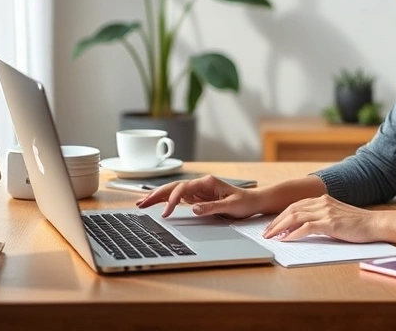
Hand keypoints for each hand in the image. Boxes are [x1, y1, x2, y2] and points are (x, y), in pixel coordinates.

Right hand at [136, 175, 262, 218]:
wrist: (254, 201)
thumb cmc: (245, 202)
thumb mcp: (230, 206)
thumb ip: (211, 207)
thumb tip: (193, 208)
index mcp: (207, 182)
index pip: (183, 189)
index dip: (172, 200)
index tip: (166, 213)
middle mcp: (200, 184)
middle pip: (174, 187)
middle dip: (156, 194)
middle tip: (141, 204)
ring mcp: (198, 190)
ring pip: (173, 191)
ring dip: (158, 196)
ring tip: (142, 203)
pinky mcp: (198, 197)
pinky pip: (179, 198)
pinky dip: (166, 201)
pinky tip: (156, 204)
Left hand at [262, 194, 376, 242]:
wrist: (374, 224)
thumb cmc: (357, 224)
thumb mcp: (335, 216)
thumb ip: (320, 218)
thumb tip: (301, 229)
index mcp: (322, 199)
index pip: (295, 206)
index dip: (281, 216)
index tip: (272, 226)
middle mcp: (322, 202)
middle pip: (291, 210)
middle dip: (276, 222)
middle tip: (266, 233)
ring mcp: (325, 211)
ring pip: (295, 217)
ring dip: (280, 228)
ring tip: (272, 237)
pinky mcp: (330, 223)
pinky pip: (306, 227)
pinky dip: (294, 234)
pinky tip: (286, 240)